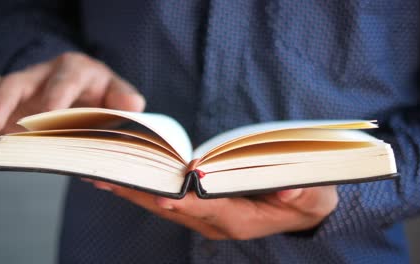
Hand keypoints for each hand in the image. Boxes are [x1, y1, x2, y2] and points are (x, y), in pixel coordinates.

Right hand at [0, 52, 144, 147]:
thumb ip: (126, 98)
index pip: (66, 80)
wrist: (83, 84)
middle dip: (6, 102)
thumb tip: (133, 106)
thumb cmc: (101, 92)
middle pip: (20, 81)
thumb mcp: (117, 91)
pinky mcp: (9, 101)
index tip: (49, 114)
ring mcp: (24, 87)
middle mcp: (44, 75)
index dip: (57, 96)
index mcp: (75, 70)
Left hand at [89, 180, 338, 239]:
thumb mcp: (315, 196)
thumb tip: (288, 188)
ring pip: (165, 205)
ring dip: (136, 191)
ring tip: (104, 176)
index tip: (165, 194)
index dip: (190, 201)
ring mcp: (206, 217)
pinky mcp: (200, 208)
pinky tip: (124, 179)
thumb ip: (304, 193)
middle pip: (176, 209)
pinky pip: (167, 200)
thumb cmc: (307, 200)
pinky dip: (145, 190)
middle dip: (144, 193)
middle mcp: (218, 222)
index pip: (212, 210)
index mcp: (244, 219)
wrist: (300, 211)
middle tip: (110, 177)